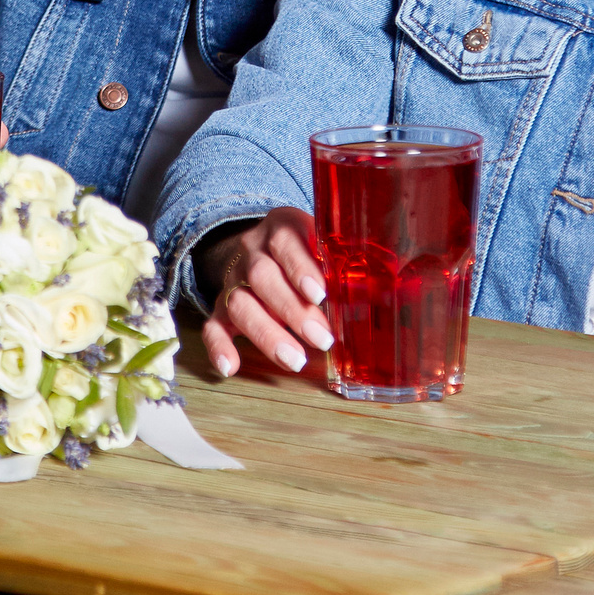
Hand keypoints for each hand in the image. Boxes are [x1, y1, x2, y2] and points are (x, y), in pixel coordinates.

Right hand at [198, 208, 332, 376]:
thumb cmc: (308, 251)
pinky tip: (231, 367)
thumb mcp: (325, 242)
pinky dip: (219, 347)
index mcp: (281, 227)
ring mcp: (233, 279)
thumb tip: (381, 288)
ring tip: (295, 360)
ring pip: (239, 303)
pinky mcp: (221, 306)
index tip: (320, 294)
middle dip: (293, 311)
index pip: (285, 241)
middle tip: (322, 339)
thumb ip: (344, 261)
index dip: (300, 267)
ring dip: (267, 334)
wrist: (262, 248)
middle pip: (262, 277)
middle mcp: (252, 251)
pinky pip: (212, 325)